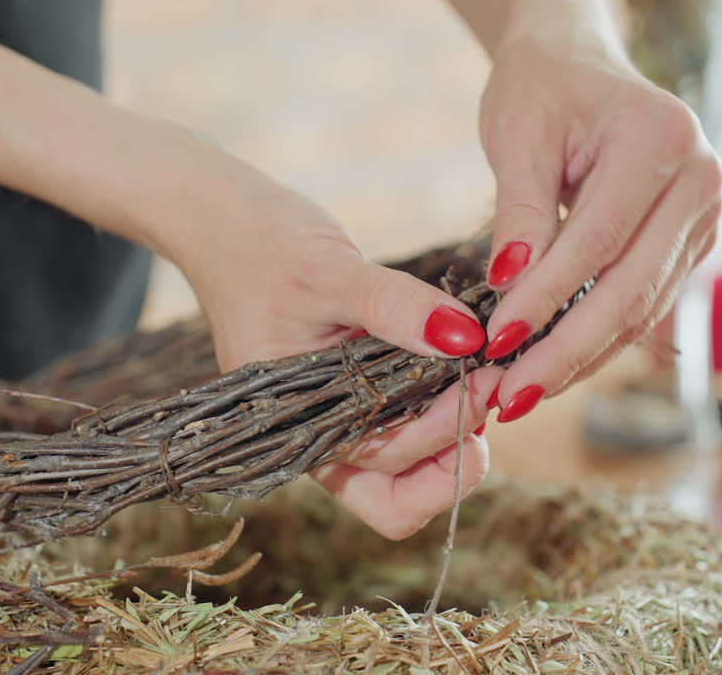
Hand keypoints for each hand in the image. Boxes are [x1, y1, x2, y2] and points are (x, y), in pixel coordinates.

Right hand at [170, 158, 498, 539]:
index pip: (386, 496)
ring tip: (487, 370)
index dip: (442, 465)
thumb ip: (395, 306)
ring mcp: (344, 417)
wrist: (226, 225)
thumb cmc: (261, 249)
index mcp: (301, 435)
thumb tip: (466, 338)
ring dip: (459, 426)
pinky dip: (447, 397)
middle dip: (459, 440)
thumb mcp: (330, 271)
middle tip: (495, 375)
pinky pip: (412, 414)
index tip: (476, 395)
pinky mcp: (361, 387)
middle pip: (409, 484)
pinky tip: (467, 357)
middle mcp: (325, 440)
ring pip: (415, 460)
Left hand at [477, 33, 721, 421]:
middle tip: (510, 397)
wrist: (576, 63)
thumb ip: (521, 211)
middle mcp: (700, 179)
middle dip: (566, 350)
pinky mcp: (691, 242)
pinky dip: (598, 340)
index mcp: (662, 139)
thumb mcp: (518, 135)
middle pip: (631, 288)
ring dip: (582, 358)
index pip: (598, 241)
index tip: (494, 343)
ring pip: (642, 308)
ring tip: (522, 394)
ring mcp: (705, 215)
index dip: (546, 299)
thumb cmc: (541, 89)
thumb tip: (511, 286)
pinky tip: (553, 369)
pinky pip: (644, 303)